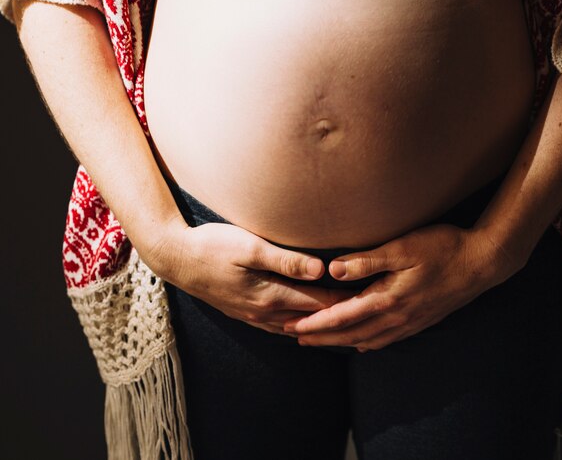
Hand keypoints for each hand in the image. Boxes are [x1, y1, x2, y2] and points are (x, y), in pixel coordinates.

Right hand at [147, 218, 355, 336]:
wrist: (177, 259)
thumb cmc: (213, 246)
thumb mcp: (250, 247)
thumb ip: (286, 260)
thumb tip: (322, 271)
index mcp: (269, 295)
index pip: (318, 302)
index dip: (346, 301)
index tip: (371, 298)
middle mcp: (264, 312)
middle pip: (311, 318)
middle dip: (339, 318)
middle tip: (368, 315)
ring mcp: (253, 316)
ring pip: (297, 327)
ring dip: (321, 326)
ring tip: (345, 327)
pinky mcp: (244, 312)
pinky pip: (280, 327)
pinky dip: (300, 327)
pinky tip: (306, 326)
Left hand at [283, 223, 525, 350]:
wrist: (483, 262)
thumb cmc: (443, 248)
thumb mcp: (403, 248)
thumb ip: (367, 260)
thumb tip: (332, 269)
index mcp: (387, 299)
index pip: (342, 317)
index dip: (315, 323)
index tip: (292, 326)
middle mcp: (396, 317)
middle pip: (350, 334)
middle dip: (321, 337)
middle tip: (294, 337)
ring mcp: (410, 322)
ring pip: (367, 339)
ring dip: (340, 342)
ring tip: (320, 341)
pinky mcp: (421, 320)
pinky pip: (386, 339)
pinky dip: (367, 343)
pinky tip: (362, 343)